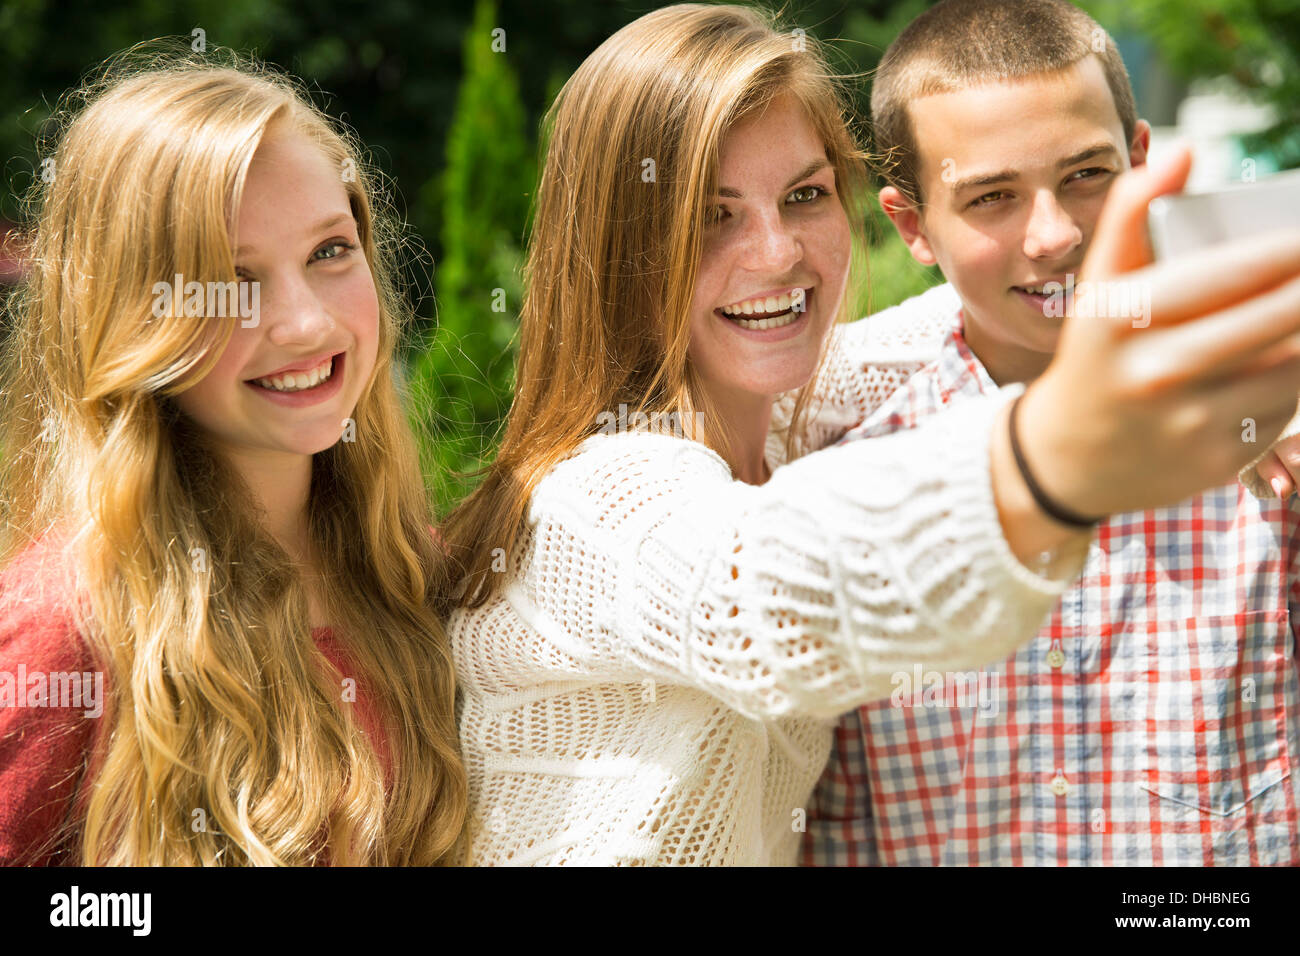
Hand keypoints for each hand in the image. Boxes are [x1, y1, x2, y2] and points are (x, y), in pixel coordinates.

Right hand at [1017, 146, 1299, 518]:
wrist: (1068, 458)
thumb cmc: (1096, 356)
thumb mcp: (1099, 288)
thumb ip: (1131, 214)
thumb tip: (1184, 151)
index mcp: (1127, 317)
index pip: (1240, 269)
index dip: (1292, 248)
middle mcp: (1158, 371)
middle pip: (1284, 314)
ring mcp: (1190, 421)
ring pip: (1295, 363)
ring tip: (1289, 316)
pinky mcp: (1218, 460)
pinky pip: (1283, 409)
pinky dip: (1289, 385)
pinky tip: (1271, 369)